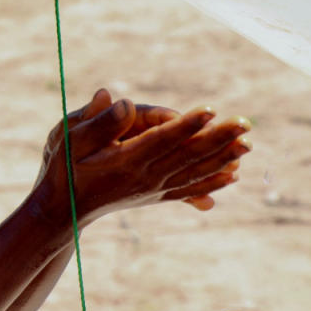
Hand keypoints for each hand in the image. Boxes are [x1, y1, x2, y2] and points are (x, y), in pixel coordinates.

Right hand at [36, 89, 250, 223]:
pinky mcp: (154, 195)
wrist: (63, 210)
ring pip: (194, 171)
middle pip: (188, 155)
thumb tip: (122, 100)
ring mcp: (152, 189)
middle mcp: (145, 177)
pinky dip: (212, 181)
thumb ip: (97, 122)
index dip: (187, 124)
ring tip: (248, 144)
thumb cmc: (64, 167)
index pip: (163, 139)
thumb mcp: (69, 140)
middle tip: (246, 123)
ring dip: (223, 157)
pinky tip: (232, 175)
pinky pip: (189, 188)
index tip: (211, 109)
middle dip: (218, 138)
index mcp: (126, 161)